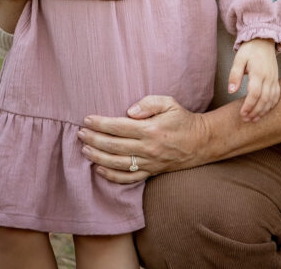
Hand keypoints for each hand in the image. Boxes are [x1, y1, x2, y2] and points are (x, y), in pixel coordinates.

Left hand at [78, 95, 208, 182]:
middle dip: (94, 139)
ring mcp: (149, 163)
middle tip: (80, 134)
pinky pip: (128, 178)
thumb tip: (129, 111)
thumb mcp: (169, 102)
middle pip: (114, 146)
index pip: (119, 127)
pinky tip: (99, 170)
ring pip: (117, 164)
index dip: (101, 123)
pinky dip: (112, 176)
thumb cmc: (182, 119)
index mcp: (150, 129)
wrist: (200, 142)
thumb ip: (149, 103)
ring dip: (98, 157)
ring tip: (85, 149)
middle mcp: (148, 148)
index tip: (87, 119)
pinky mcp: (151, 172)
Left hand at [228, 39, 279, 120]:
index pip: (255, 93)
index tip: (242, 114)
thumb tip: (231, 91)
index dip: (249, 105)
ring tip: (253, 119)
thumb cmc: (250, 50)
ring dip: (263, 111)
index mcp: (258, 72)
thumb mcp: (239, 59)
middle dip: (255, 112)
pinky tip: (264, 111)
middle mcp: (268, 77)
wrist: (264, 40)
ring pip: (271, 100)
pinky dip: (271, 105)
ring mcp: (273, 79)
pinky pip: (276, 96)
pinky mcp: (276, 80)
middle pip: (264, 99)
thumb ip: (234, 75)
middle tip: (246, 120)